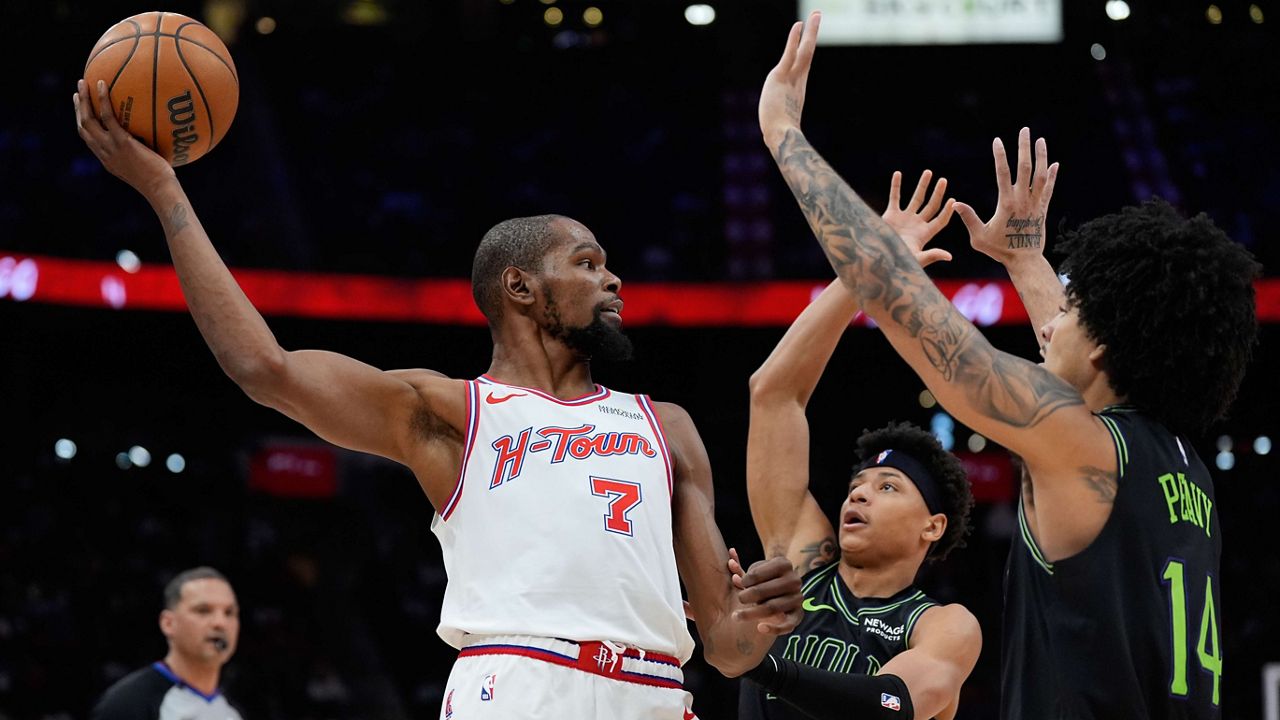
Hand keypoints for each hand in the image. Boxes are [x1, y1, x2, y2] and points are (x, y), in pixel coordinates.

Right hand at [74, 79, 175, 197]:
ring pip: (88, 120)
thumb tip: (158, 137)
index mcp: (108, 159)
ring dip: (83, 100)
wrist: (160, 190)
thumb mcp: (148, 166)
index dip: (83, 123)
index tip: (82, 110)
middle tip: (78, 92)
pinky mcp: (121, 142)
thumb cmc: (161, 182)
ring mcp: (110, 147)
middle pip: (83, 127)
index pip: (89, 139)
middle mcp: (104, 153)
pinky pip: (108, 116)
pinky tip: (102, 84)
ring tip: (83, 82)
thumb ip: (145, 153)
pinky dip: (102, 99)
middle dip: (78, 108)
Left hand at [728, 548, 802, 634]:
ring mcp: (797, 597)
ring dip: (751, 613)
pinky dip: (774, 628)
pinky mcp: (798, 614)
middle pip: (763, 591)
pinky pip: (788, 625)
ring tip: (736, 616)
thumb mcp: (756, 572)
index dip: (744, 580)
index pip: (757, 574)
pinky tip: (760, 628)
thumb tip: (731, 563)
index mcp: (783, 564)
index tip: (739, 582)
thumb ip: (743, 572)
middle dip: (746, 597)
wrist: (784, 591)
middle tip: (738, 599)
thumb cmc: (765, 579)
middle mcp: (794, 580)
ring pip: (772, 608)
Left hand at [759, 11, 820, 152]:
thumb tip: (774, 136)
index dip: (806, 47)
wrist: (781, 136)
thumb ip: (779, 122)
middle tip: (818, 14)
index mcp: (797, 88)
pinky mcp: (781, 77)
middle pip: (808, 52)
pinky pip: (790, 54)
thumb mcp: (780, 123)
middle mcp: (798, 80)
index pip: (803, 63)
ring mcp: (791, 78)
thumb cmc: (780, 135)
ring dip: (811, 31)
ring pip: (805, 50)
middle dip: (813, 33)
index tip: (809, 35)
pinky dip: (794, 40)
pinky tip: (798, 26)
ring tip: (816, 14)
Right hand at [882, 169, 954, 267]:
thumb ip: (932, 255)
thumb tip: (949, 257)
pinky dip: (896, 186)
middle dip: (937, 193)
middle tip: (943, 180)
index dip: (947, 211)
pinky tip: (898, 174)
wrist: (876, 258)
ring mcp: (904, 218)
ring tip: (928, 172)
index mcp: (924, 234)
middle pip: (931, 206)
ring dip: (922, 185)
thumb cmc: (897, 262)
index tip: (953, 200)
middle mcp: (916, 224)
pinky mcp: (890, 215)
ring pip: (916, 198)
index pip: (940, 220)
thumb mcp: (916, 259)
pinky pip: (894, 198)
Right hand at [955, 127, 1058, 267]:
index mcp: (1006, 203)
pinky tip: (1054, 164)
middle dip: (1024, 147)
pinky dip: (1052, 176)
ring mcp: (1035, 203)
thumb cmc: (999, 250)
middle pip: (1025, 168)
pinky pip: (1049, 189)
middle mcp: (1023, 199)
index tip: (997, 141)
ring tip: (1040, 140)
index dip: (1000, 155)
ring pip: (1040, 175)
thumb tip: (955, 203)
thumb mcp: (979, 237)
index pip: (1003, 173)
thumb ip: (969, 218)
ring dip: (1041, 156)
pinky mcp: (1043, 209)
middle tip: (1024, 130)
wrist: (1024, 260)